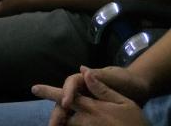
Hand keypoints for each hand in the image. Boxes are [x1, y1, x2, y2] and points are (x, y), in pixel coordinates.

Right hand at [34, 66, 151, 125]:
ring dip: (62, 121)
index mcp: (85, 80)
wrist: (137, 88)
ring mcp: (85, 103)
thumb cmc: (124, 80)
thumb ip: (99, 77)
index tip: (66, 104)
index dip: (66, 92)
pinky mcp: (89, 114)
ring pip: (69, 113)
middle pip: (64, 101)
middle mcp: (81, 91)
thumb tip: (82, 70)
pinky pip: (78, 120)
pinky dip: (71, 124)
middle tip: (52, 125)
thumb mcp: (114, 77)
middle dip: (57, 113)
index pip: (71, 84)